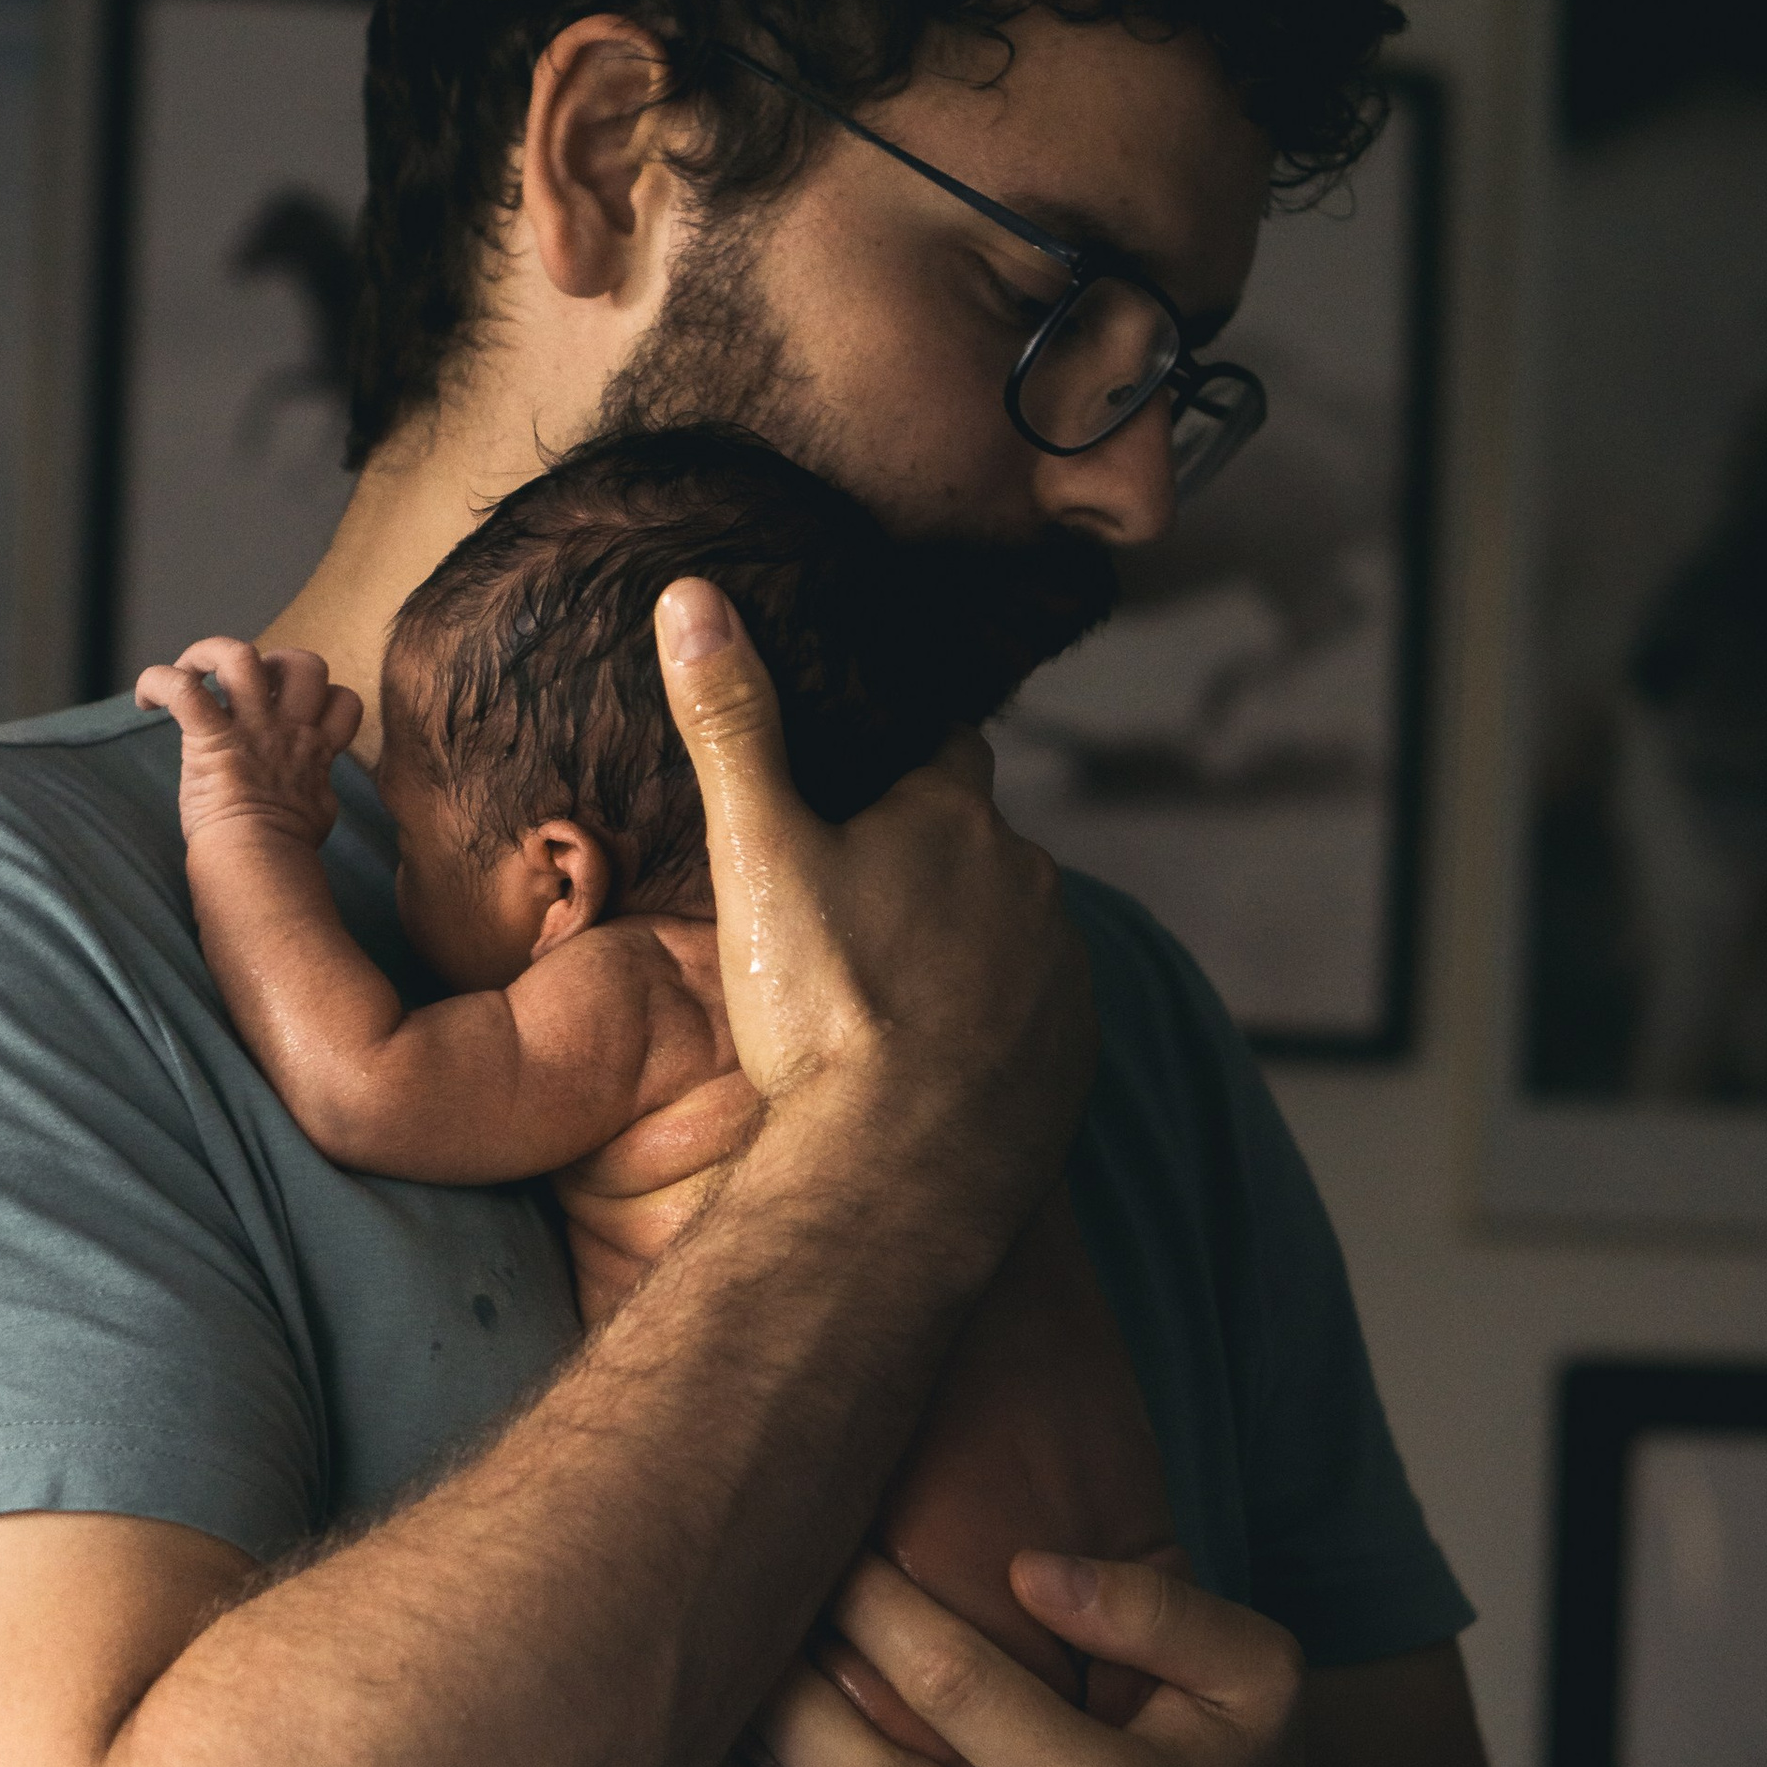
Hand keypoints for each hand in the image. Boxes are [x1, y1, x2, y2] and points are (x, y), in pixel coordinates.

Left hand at [136, 636, 362, 850]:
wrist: (262, 864)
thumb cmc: (284, 852)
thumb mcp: (317, 812)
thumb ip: (313, 788)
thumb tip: (311, 795)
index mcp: (314, 748)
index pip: (343, 700)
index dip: (322, 696)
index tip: (291, 714)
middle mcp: (288, 729)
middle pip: (305, 664)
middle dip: (277, 663)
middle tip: (246, 690)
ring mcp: (251, 729)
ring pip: (244, 656)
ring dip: (214, 654)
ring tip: (195, 670)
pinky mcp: (211, 739)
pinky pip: (184, 690)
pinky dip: (158, 683)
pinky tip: (146, 699)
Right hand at [653, 577, 1093, 1224]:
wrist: (900, 1172)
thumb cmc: (825, 1008)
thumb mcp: (757, 853)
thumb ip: (733, 724)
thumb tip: (693, 594)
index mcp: (955, 815)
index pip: (941, 746)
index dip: (898, 759)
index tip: (860, 782)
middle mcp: (1028, 879)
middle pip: (976, 845)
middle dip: (926, 861)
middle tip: (850, 905)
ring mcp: (1062, 971)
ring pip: (1008, 931)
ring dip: (961, 945)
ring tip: (883, 991)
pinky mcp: (1073, 1055)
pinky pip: (1033, 1015)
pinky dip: (991, 1023)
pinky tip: (930, 1059)